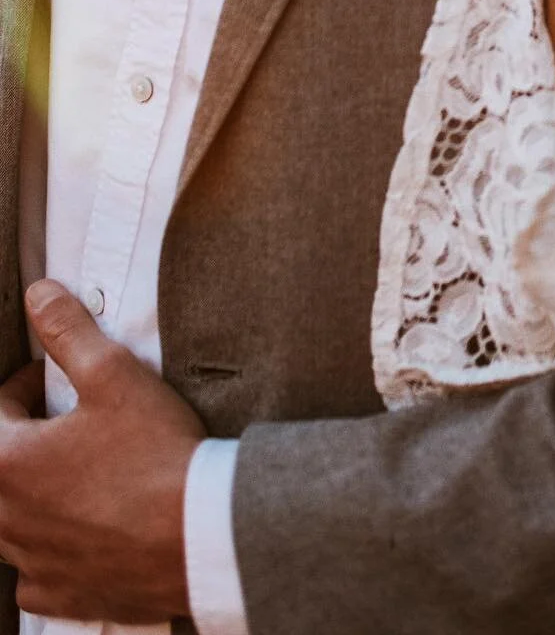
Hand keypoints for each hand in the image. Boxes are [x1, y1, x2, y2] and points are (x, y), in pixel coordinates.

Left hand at [0, 280, 203, 621]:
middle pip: (2, 463)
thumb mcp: (114, 375)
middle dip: (30, 436)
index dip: (30, 384)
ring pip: (11, 520)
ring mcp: (29, 562)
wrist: (198, 533)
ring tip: (84, 470)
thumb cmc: (155, 455)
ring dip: (38, 491)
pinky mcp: (57, 595)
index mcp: (6, 461)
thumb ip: (68, 331)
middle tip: (76, 421)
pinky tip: (86, 529)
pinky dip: (51, 549)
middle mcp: (4, 518)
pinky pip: (34, 572)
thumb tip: (39, 295)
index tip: (61, 379)